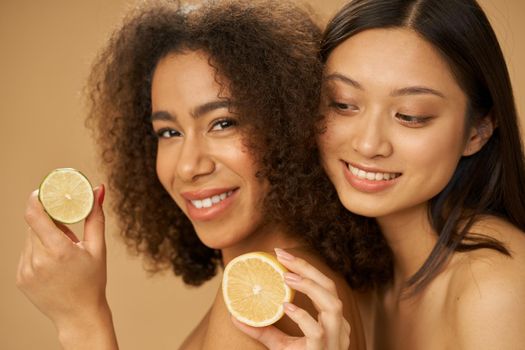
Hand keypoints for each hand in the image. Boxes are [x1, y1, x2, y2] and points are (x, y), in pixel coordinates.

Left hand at [16, 185, 116, 348]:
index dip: (36, 199)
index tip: (44, 191)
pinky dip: (38, 250)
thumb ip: (95, 217)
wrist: (79, 315)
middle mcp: (38, 261)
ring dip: (43, 235)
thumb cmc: (93, 281)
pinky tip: (54, 263)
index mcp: (58, 251)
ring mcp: (26, 271)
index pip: (35, 215)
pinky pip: (26, 253)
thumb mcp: (98, 248)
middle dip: (49, 220)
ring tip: (62, 250)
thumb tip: (98, 189)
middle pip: (35, 225)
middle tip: (65, 224)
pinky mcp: (20, 278)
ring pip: (30, 238)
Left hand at [232, 248, 350, 349]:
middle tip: (282, 255)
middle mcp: (338, 328)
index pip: (325, 286)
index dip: (307, 267)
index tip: (282, 254)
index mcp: (332, 322)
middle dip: (308, 268)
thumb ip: (263, 331)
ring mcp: (334, 341)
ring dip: (310, 287)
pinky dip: (303, 316)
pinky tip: (286, 306)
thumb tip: (235, 316)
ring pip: (333, 305)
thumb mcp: (280, 346)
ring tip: (286, 277)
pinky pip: (317, 332)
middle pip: (331, 289)